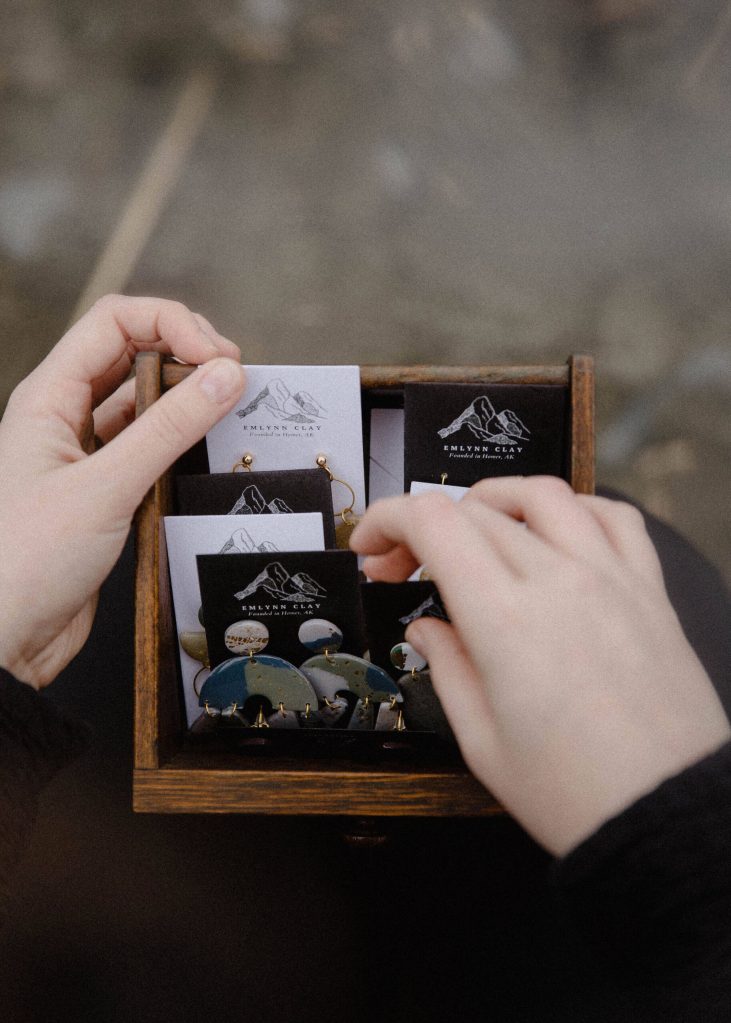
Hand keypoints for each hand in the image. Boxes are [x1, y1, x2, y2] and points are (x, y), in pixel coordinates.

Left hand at [0, 295, 245, 688]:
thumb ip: (169, 429)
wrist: (6, 639)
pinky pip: (150, 449)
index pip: (115, 323)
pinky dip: (182, 444)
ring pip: (145, 403)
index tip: (218, 356)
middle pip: (133, 354)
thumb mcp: (105, 488)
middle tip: (232, 379)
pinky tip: (207, 454)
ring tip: (228, 413)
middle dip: (186, 354)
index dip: (171, 323)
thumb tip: (223, 377)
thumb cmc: (23, 562)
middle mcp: (65, 419)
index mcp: (48, 398)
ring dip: (187, 400)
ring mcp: (86, 456)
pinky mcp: (105, 492)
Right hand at [350, 477, 730, 854]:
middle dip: (422, 528)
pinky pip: (613, 517)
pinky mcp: (648, 590)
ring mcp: (610, 579)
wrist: (667, 815)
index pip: (433, 524)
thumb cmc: (576, 794)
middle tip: (404, 568)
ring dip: (491, 500)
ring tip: (470, 528)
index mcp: (505, 620)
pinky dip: (573, 507)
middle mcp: (559, 582)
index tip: (370, 547)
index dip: (386, 520)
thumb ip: (445, 667)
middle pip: (474, 511)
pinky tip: (553, 531)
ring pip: (543, 494)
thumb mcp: (481, 742)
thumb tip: (426, 628)